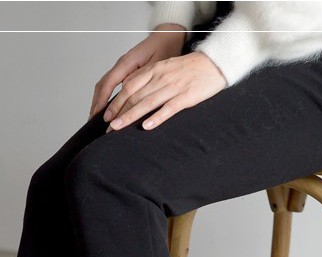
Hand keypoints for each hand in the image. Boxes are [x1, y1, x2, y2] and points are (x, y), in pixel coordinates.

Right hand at [89, 24, 188, 120]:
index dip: (103, 100)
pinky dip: (106, 96)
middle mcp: (121, 64)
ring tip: (96, 116)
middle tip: (93, 120)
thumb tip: (128, 94)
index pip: (109, 83)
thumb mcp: (157, 65)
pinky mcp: (126, 71)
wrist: (168, 37)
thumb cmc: (165, 48)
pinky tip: (107, 106)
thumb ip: (142, 78)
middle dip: (96, 103)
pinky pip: (111, 84)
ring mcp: (122, 68)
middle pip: (102, 85)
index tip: (100, 114)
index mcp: (127, 62)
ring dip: (99, 101)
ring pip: (105, 85)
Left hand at [103, 51, 226, 132]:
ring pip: (147, 103)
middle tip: (108, 128)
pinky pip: (168, 109)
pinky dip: (157, 118)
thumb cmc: (189, 68)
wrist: (214, 62)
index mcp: (154, 70)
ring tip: (118, 129)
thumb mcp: (164, 67)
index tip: (107, 116)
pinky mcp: (186, 97)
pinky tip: (146, 126)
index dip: (116, 102)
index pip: (129, 87)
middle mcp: (160, 78)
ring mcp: (173, 87)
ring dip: (130, 117)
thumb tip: (131, 90)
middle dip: (119, 113)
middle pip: (134, 97)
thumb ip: (148, 77)